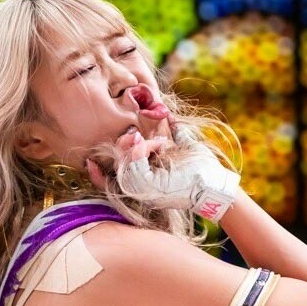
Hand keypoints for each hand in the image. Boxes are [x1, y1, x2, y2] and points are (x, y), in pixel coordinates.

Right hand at [92, 129, 241, 220]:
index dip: (97, 173)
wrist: (215, 184)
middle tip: (132, 134)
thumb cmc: (202, 170)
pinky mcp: (151, 188)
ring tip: (146, 138)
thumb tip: (169, 116)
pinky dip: (142, 149)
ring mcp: (145, 190)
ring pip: (122, 165)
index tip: (91, 160)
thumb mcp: (184, 147)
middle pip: (113, 170)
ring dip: (134, 147)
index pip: (112, 179)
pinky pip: (134, 165)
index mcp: (144, 180)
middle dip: (119, 148)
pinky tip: (154, 143)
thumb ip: (174, 133)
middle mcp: (140, 188)